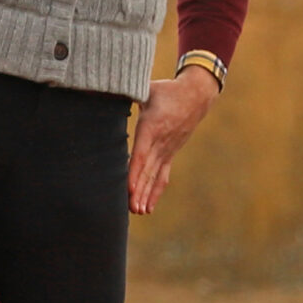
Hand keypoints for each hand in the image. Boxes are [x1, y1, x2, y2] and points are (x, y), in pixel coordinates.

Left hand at [127, 69, 220, 215]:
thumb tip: (105, 89)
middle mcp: (161, 143)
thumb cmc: (167, 90)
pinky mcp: (171, 154)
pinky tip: (148, 207)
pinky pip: (162, 176)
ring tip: (138, 212)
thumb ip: (127, 92)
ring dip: (146, 196)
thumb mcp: (147, 89)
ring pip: (155, 177)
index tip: (128, 188)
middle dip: (139, 191)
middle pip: (147, 171)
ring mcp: (167, 150)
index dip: (134, 172)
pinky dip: (155, 192)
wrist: (197, 95)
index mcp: (152, 127)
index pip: (141, 154)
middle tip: (131, 209)